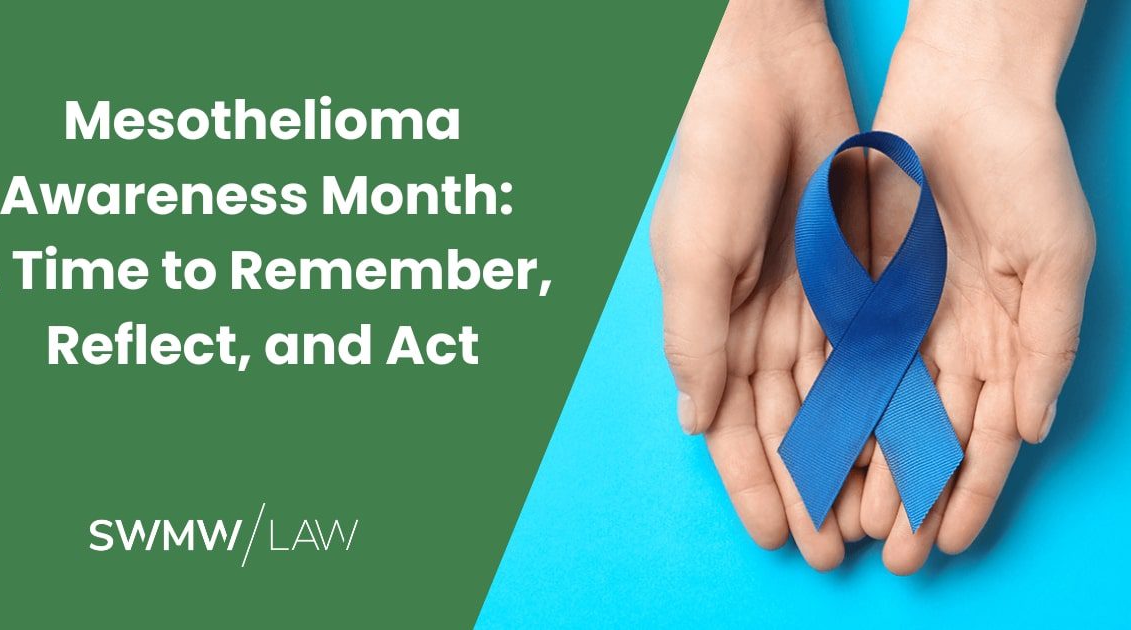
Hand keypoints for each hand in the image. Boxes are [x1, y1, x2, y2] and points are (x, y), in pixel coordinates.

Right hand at [650, 1, 868, 569]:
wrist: (768, 82)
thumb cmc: (712, 166)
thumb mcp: (692, 257)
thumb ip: (695, 339)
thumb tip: (695, 422)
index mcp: (707, 328)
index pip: (727, 425)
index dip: (749, 482)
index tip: (776, 536)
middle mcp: (755, 327)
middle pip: (782, 426)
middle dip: (803, 488)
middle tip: (828, 548)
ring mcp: (803, 306)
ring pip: (828, 401)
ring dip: (845, 456)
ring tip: (869, 512)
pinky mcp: (847, 281)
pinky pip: (867, 352)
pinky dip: (878, 399)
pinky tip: (895, 443)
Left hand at [859, 1, 1093, 573]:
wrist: (963, 97)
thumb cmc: (1026, 173)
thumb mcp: (1056, 262)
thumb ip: (1046, 348)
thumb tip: (1030, 431)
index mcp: (1006, 342)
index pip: (984, 438)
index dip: (967, 494)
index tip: (942, 545)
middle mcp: (951, 341)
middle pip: (925, 437)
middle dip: (906, 497)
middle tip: (883, 555)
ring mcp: (904, 319)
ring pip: (878, 410)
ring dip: (863, 466)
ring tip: (843, 518)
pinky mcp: (859, 290)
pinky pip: (840, 358)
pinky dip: (831, 405)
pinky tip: (816, 448)